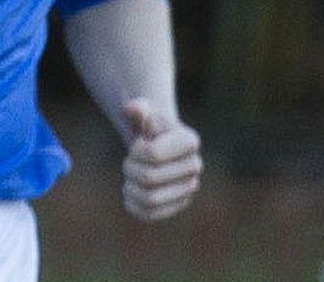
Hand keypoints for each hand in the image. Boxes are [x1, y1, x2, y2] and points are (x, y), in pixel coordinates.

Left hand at [120, 98, 201, 220]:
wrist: (155, 144)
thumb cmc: (147, 127)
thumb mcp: (142, 113)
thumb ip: (137, 109)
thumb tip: (133, 109)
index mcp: (190, 141)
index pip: (153, 155)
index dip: (136, 150)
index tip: (137, 144)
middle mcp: (195, 166)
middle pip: (149, 178)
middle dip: (130, 169)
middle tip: (128, 162)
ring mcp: (188, 189)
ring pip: (150, 200)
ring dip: (131, 188)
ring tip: (130, 177)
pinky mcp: (177, 206)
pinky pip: (150, 214)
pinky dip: (133, 204)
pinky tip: (132, 191)